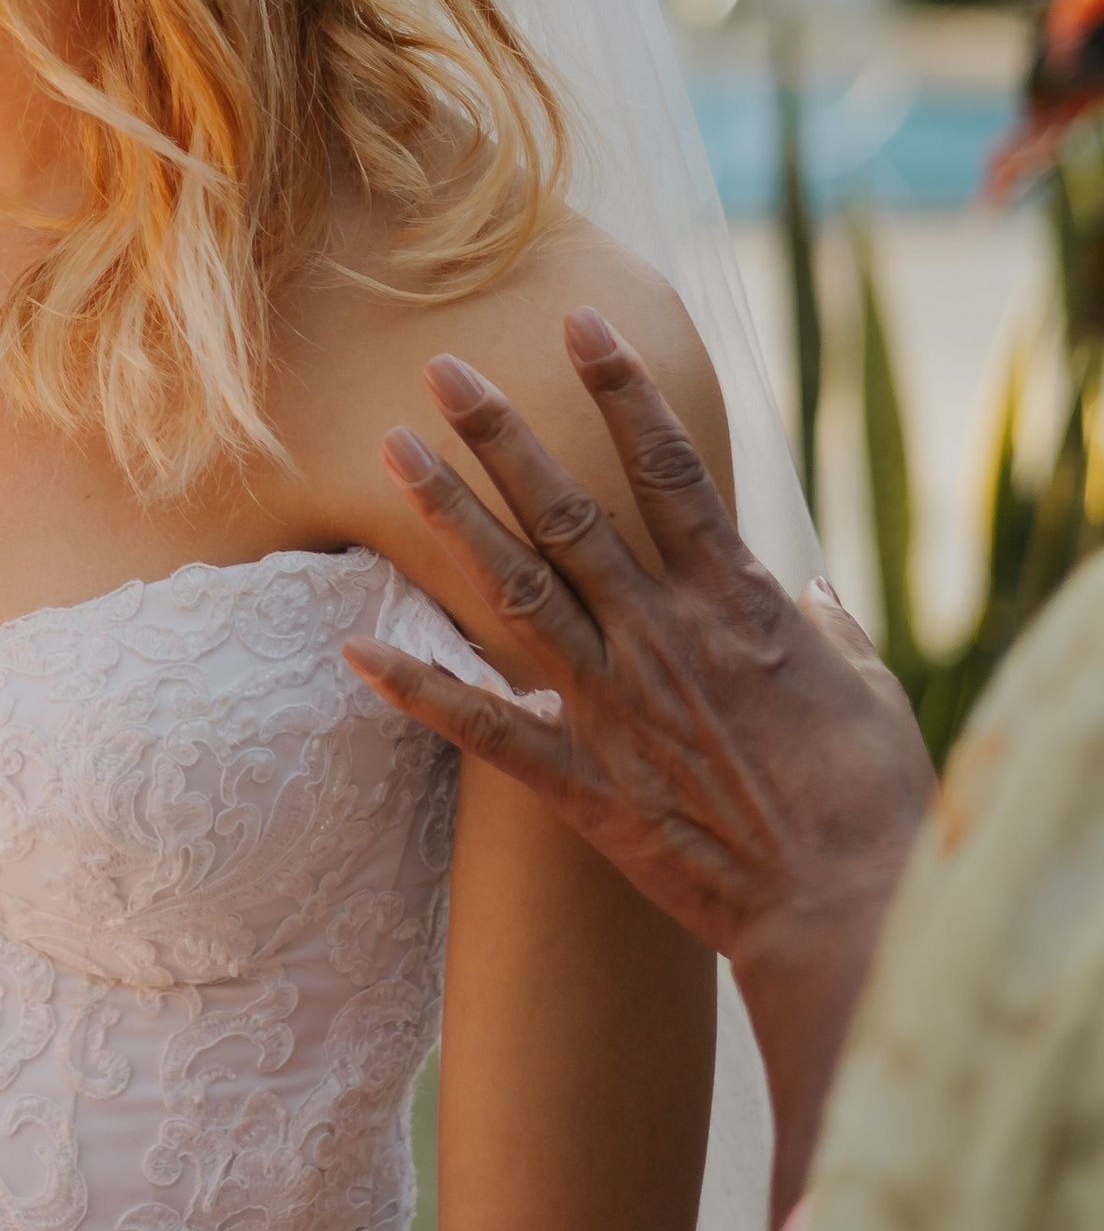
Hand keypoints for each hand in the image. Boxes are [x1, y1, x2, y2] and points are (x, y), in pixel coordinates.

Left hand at [342, 307, 932, 1218]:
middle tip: (442, 368)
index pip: (670, 470)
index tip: (580, 323)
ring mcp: (615, 707)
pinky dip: (418, 691)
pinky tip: (356, 655)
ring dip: (449, 517)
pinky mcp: (585, 784)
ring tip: (391, 452)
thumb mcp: (868, 688)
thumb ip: (826, 630)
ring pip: (514, 590)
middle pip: (567, 513)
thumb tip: (807, 594)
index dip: (623, 390)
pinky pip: (485, 728)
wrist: (847, 907)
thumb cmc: (874, 801)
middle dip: (501, 435)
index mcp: (737, 603)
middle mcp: (664, 637)